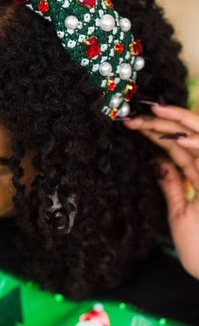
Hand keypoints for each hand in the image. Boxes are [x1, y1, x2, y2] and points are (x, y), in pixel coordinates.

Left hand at [125, 105, 198, 279]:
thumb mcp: (179, 212)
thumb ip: (171, 184)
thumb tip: (157, 161)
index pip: (178, 145)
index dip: (157, 131)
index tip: (134, 123)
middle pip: (188, 136)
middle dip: (161, 122)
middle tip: (133, 116)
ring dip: (176, 124)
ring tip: (152, 113)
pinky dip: (197, 146)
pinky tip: (178, 137)